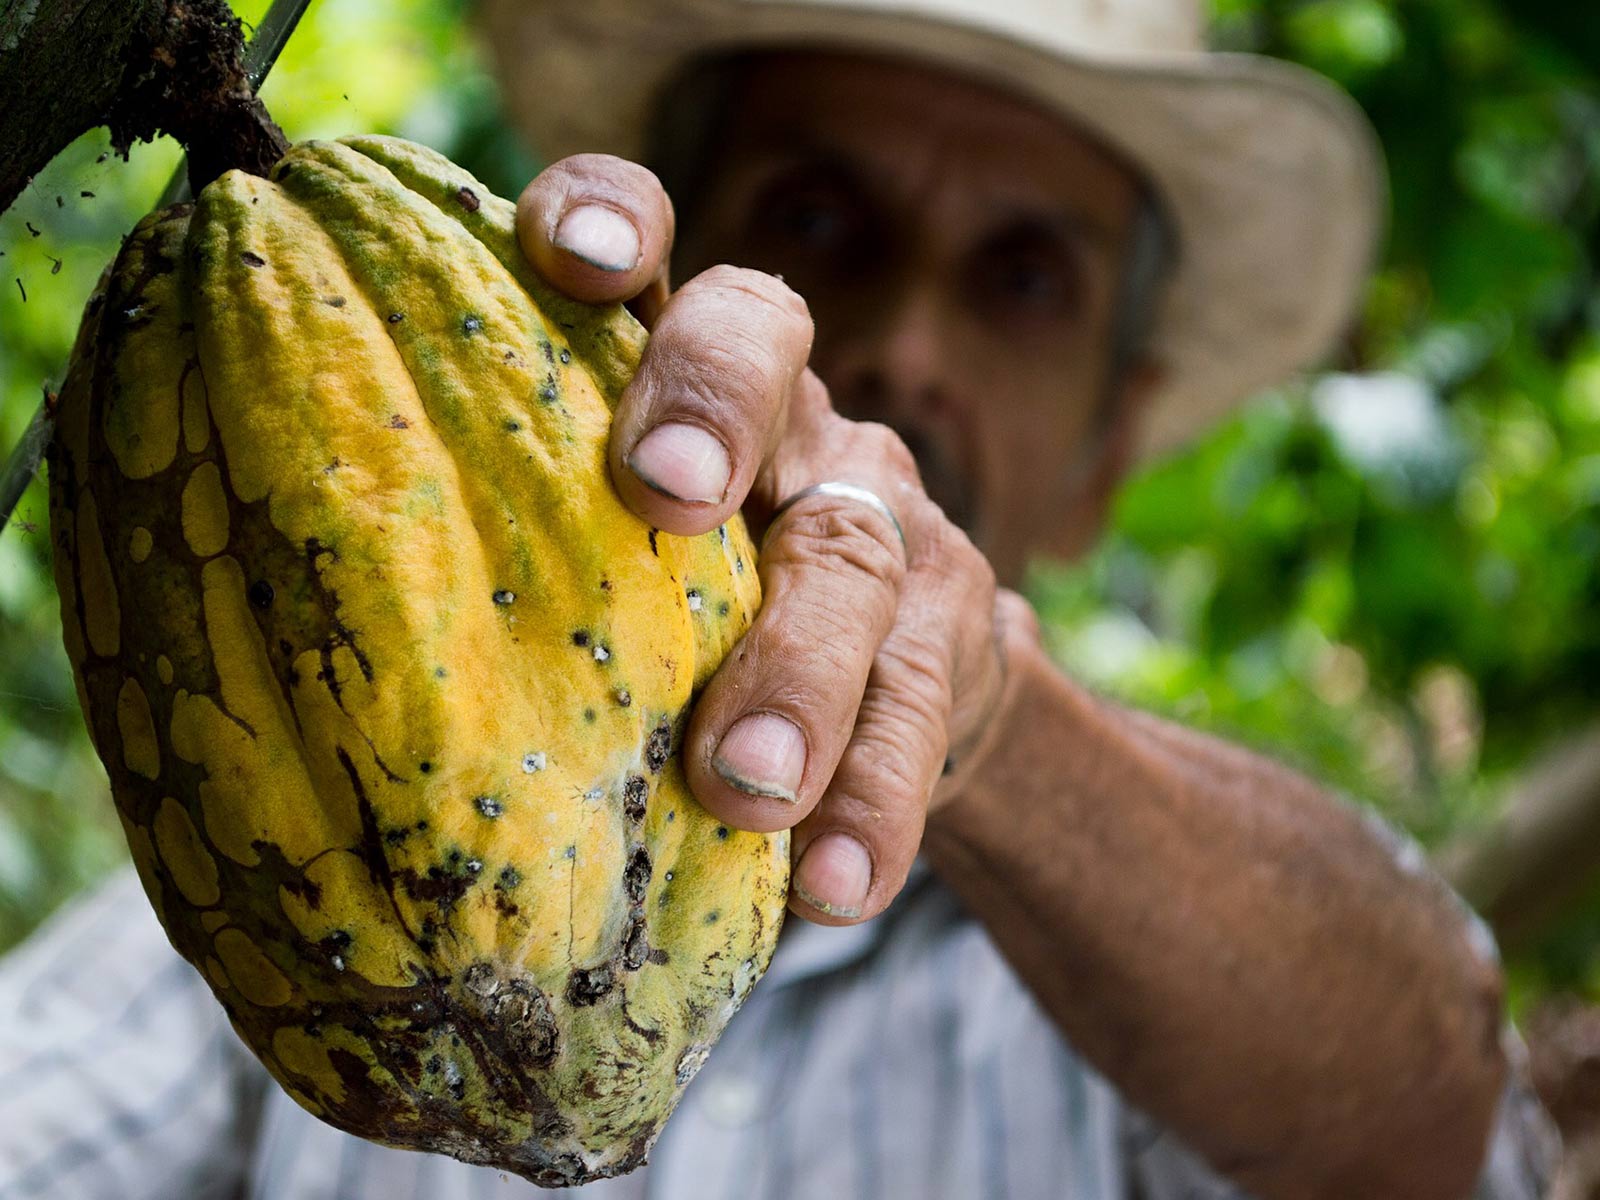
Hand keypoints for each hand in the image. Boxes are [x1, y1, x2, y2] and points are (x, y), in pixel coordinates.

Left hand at [516, 155, 1021, 923]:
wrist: (893, 697)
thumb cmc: (686, 626)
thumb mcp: (605, 565)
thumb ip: (515, 554)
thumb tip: (279, 638)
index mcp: (672, 378)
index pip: (649, 246)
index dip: (612, 218)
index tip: (567, 256)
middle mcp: (784, 418)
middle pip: (764, 345)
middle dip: (711, 404)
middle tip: (664, 494)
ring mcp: (880, 518)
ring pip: (853, 554)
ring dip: (800, 670)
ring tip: (746, 786)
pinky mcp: (952, 635)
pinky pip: (922, 710)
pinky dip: (874, 802)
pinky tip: (834, 886)